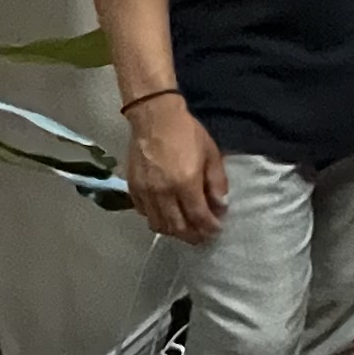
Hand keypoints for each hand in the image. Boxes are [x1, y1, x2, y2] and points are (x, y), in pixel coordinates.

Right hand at [127, 97, 228, 239]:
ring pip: (158, 225)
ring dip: (173, 231)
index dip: (209, 228)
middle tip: (202, 236)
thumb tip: (220, 206)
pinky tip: (166, 215)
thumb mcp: (211, 154)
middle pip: (177, 227)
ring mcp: (146, 192)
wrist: (155, 118)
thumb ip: (217, 182)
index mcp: (185, 183)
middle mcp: (163, 193)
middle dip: (192, 236)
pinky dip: (156, 219)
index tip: (216, 231)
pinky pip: (144, 213)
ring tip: (185, 228)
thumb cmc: (187, 133)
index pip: (198, 217)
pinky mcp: (133, 188)